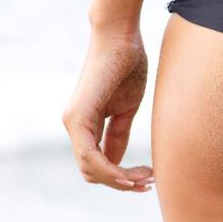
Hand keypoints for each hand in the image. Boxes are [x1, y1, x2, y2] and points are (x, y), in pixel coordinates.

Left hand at [62, 30, 153, 191]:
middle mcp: (74, 127)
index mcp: (85, 125)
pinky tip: (132, 174)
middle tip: (150, 181)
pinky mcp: (78, 118)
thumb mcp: (126, 109)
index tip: (149, 175)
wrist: (120, 38)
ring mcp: (73, 123)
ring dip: (119, 181)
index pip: (97, 164)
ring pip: (91, 170)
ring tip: (146, 178)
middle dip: (122, 183)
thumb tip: (117, 163)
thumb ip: (119, 135)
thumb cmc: (126, 66)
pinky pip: (91, 157)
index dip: (121, 177)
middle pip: (93, 173)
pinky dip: (112, 171)